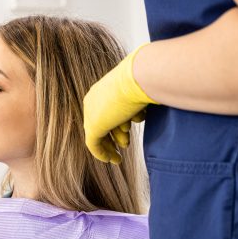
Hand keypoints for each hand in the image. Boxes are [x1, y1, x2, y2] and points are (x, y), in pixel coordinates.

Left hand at [83, 43, 156, 163]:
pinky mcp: (94, 126)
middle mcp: (93, 100)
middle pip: (100, 123)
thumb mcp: (140, 93)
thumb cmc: (146, 81)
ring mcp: (91, 113)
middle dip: (113, 136)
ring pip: (98, 135)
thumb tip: (139, 114)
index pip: (104, 111)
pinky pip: (93, 144)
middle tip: (126, 144)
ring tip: (124, 147)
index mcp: (101, 90)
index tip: (126, 133)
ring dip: (111, 145)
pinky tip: (110, 160)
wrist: (140, 78)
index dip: (114, 124)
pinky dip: (102, 153)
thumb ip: (135, 104)